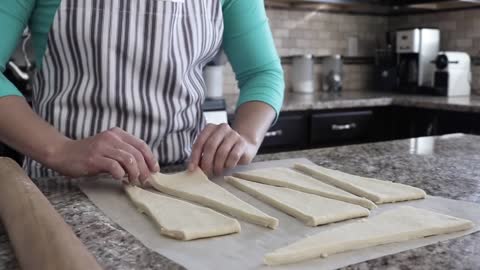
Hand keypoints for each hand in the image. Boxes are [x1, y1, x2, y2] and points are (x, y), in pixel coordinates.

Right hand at [45, 127, 159, 184]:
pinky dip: (120, 175)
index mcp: (118, 134)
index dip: (151, 158)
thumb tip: (144, 168)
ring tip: (133, 181)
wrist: (63, 154)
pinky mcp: (94, 158)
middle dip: (144, 169)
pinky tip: (119, 179)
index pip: (141, 145)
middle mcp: (112, 138)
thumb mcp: (109, 149)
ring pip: (129, 160)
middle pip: (137, 154)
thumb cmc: (88, 154)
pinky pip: (114, 167)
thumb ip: (124, 154)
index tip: (155, 170)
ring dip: (134, 174)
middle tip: (145, 181)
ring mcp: (103, 147)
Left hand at [188, 123, 258, 175]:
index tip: (192, 169)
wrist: (245, 146)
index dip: (195, 156)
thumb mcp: (210, 150)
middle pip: (210, 146)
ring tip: (217, 172)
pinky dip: (228, 165)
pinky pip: (233, 156)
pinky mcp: (242, 143)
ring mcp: (233, 134)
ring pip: (222, 152)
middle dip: (206, 162)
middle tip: (206, 173)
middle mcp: (222, 128)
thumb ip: (200, 156)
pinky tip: (227, 168)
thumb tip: (191, 168)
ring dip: (218, 166)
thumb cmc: (223, 150)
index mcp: (210, 128)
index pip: (200, 141)